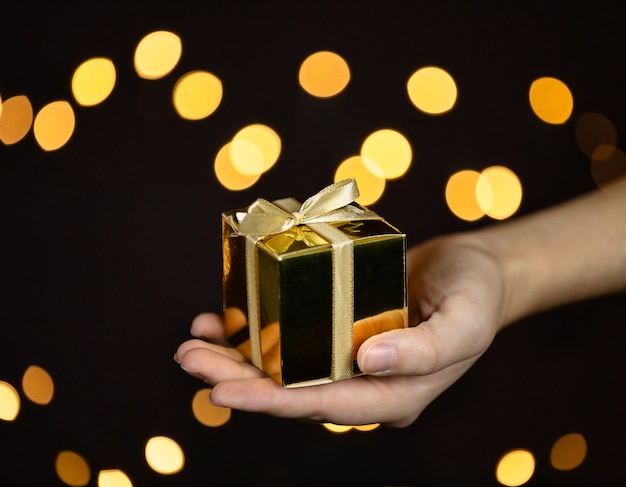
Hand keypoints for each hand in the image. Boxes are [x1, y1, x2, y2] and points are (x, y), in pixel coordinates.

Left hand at [175, 234, 504, 426]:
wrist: (478, 271)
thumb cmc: (477, 296)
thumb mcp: (465, 322)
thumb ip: (424, 350)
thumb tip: (367, 362)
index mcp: (394, 394)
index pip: (325, 404)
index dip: (272, 400)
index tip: (222, 391)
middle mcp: (364, 381)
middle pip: (293, 387)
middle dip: (238, 377)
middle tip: (188, 360)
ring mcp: (350, 355)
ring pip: (285, 364)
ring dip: (237, 355)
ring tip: (193, 341)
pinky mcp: (340, 327)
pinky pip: (294, 333)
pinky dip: (259, 328)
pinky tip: (225, 318)